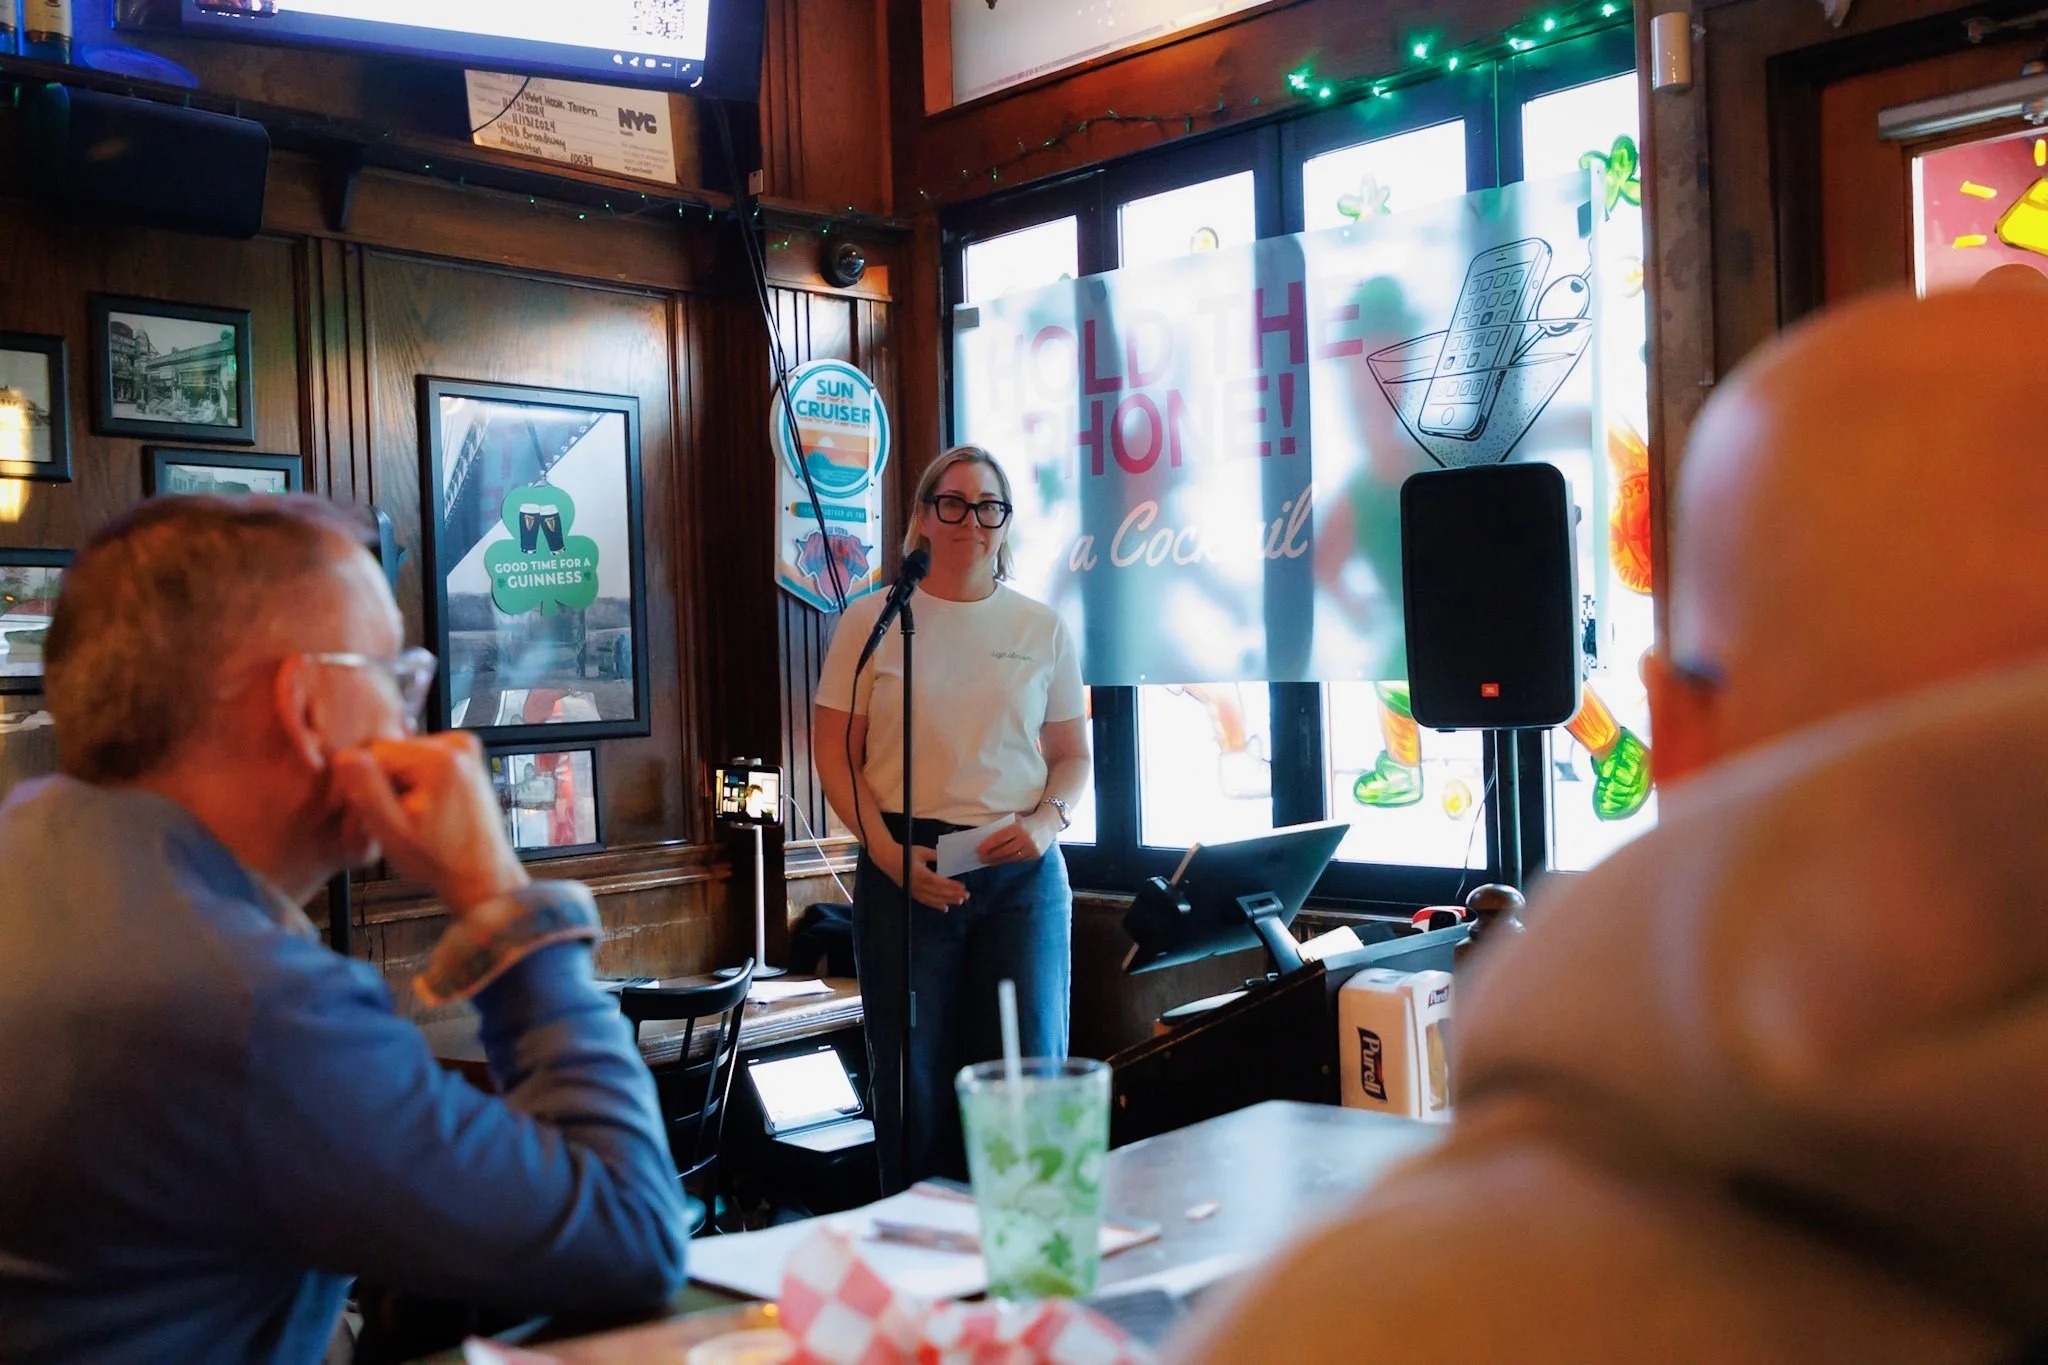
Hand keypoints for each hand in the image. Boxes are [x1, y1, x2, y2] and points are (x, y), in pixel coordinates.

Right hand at [331, 733, 529, 923]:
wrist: (482, 875)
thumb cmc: (442, 862)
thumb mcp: (392, 831)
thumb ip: (366, 790)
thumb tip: (345, 756)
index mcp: (440, 758)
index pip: (374, 753)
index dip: (362, 784)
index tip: (368, 812)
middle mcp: (458, 745)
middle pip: (391, 752)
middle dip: (382, 784)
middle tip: (393, 819)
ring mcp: (466, 750)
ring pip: (404, 756)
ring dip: (398, 784)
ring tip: (410, 816)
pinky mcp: (468, 758)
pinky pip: (422, 761)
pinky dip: (415, 781)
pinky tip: (421, 807)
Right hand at [874, 839, 968, 909]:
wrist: (887, 859)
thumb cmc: (905, 853)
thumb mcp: (921, 851)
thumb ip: (935, 856)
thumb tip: (947, 858)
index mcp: (921, 874)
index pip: (939, 882)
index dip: (951, 886)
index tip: (962, 887)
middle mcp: (917, 885)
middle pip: (938, 893)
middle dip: (953, 895)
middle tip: (966, 896)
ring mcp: (914, 890)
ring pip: (933, 899)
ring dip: (947, 901)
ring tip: (959, 902)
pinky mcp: (912, 893)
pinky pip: (925, 901)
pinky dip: (935, 905)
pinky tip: (945, 908)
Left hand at [977, 811, 1056, 864]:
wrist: (1049, 822)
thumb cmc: (1028, 820)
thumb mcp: (1016, 820)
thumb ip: (1004, 828)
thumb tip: (987, 840)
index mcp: (1019, 827)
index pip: (1000, 838)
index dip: (988, 845)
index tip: (978, 850)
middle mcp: (1026, 838)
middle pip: (1004, 850)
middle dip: (991, 856)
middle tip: (980, 858)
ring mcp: (1032, 848)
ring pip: (1011, 858)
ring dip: (998, 861)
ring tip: (988, 862)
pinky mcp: (1036, 855)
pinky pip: (1019, 860)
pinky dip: (1009, 861)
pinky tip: (1001, 861)